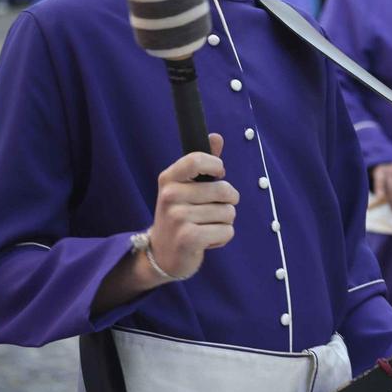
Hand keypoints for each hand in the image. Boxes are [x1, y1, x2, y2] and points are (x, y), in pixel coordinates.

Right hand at [147, 134, 238, 282]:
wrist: (162, 254)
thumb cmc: (180, 215)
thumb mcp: (186, 187)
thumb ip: (203, 164)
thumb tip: (216, 137)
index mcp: (169, 178)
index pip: (197, 159)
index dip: (216, 166)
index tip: (219, 175)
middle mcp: (170, 195)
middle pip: (224, 190)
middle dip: (227, 203)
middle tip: (211, 211)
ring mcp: (178, 217)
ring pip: (229, 212)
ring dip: (224, 222)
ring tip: (205, 227)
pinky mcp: (189, 238)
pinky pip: (227, 231)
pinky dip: (222, 237)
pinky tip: (205, 240)